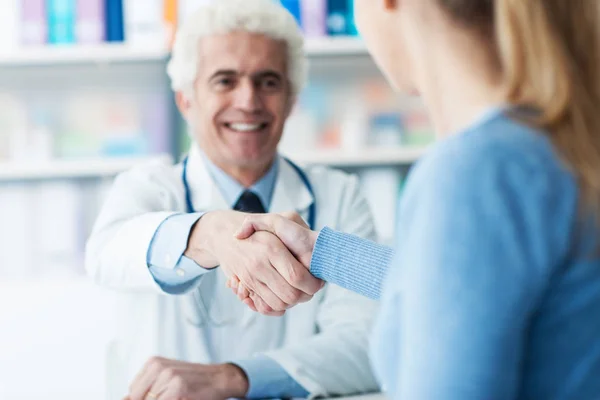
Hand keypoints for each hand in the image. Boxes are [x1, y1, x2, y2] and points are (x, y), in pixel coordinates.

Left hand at [124, 357, 247, 399]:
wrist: (220, 378)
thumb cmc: (193, 381)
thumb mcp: (167, 378)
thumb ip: (146, 389)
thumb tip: (124, 399)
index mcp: (154, 363)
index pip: (133, 391)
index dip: (143, 399)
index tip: (159, 394)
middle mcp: (159, 367)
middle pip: (139, 398)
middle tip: (171, 395)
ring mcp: (169, 376)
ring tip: (179, 395)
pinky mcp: (179, 387)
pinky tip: (183, 397)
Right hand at [185, 210, 320, 313]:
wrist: (223, 235)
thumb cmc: (257, 229)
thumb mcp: (275, 219)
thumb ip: (294, 222)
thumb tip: (310, 242)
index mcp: (272, 248)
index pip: (296, 276)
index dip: (312, 284)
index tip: (319, 282)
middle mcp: (260, 265)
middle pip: (290, 294)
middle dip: (305, 296)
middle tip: (312, 289)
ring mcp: (251, 277)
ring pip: (279, 303)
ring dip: (293, 303)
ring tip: (301, 293)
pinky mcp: (246, 286)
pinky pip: (265, 306)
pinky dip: (278, 307)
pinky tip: (286, 298)